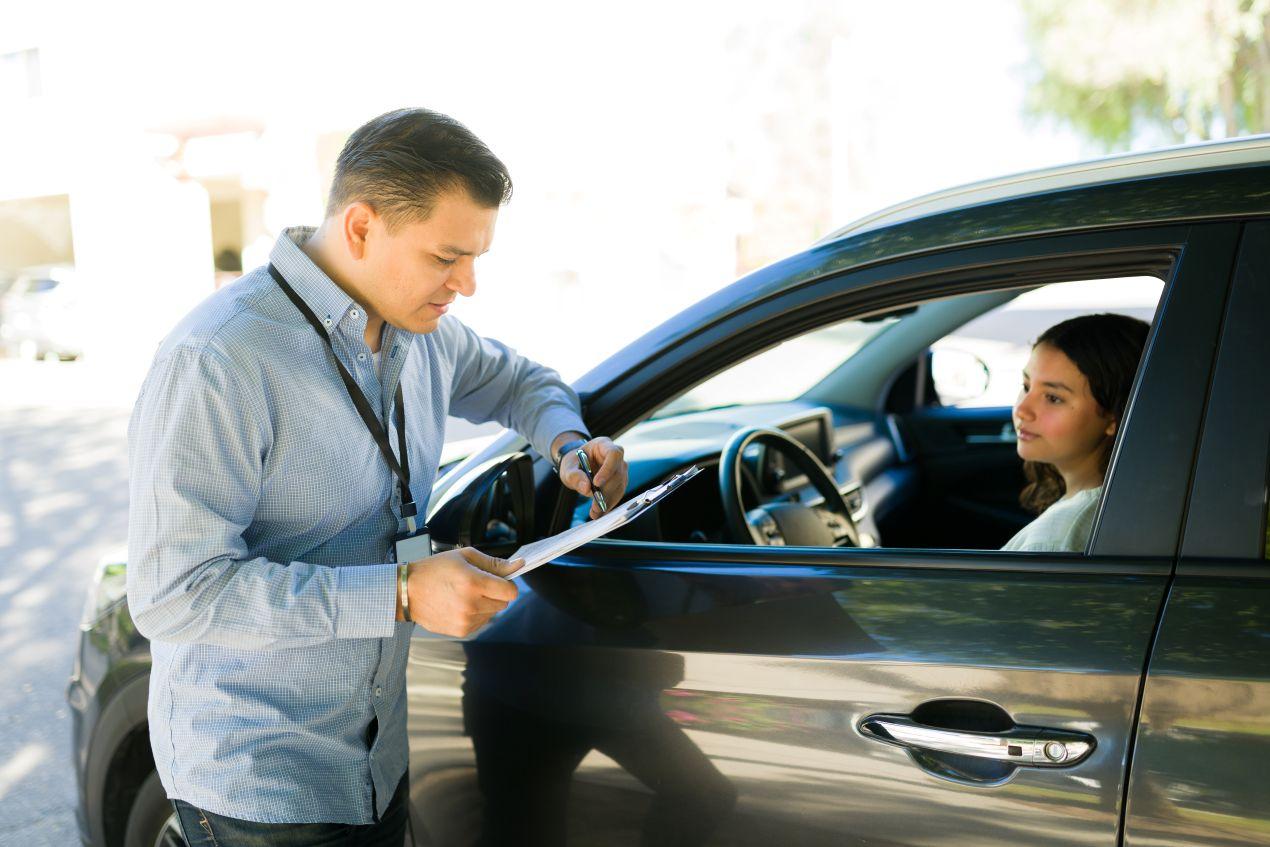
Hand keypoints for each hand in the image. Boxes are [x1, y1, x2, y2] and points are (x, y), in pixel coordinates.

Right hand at [400, 548, 520, 636]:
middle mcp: (471, 604)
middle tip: (476, 584)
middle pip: (503, 603)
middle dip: (495, 593)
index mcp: (474, 583)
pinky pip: (481, 622)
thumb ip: (494, 563)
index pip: (510, 591)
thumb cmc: (435, 569)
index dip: (508, 584)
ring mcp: (466, 620)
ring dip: (485, 604)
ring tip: (464, 594)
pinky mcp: (461, 630)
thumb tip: (519, 565)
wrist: (407, 591)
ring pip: (492, 613)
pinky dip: (476, 614)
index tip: (498, 580)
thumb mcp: (464, 556)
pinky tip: (459, 604)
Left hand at [558, 436, 628, 519]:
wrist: (578, 466)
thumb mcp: (568, 467)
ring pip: (620, 485)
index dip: (608, 469)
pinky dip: (609, 504)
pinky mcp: (620, 481)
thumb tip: (586, 487)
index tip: (596, 483)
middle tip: (595, 506)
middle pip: (618, 473)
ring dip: (609, 501)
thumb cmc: (574, 462)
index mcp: (603, 445)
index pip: (613, 454)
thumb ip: (574, 475)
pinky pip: (618, 493)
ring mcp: (620, 469)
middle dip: (607, 491)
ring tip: (595, 513)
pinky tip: (600, 512)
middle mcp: (616, 456)